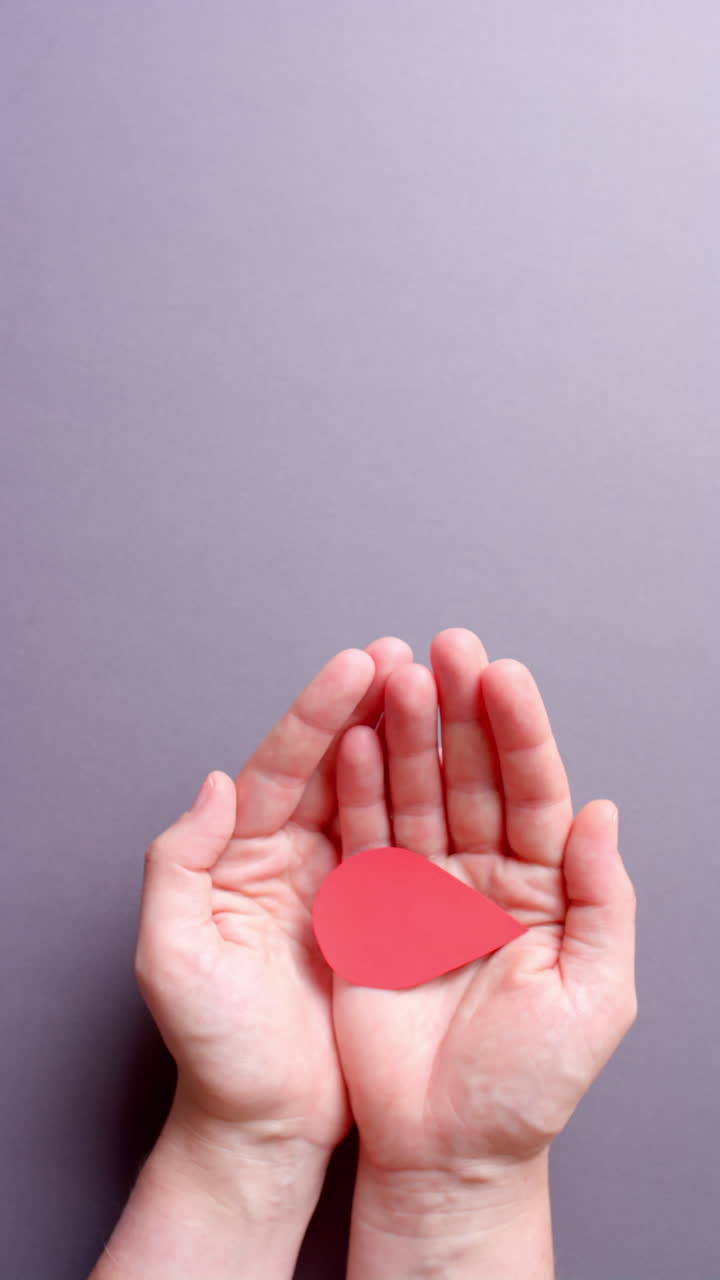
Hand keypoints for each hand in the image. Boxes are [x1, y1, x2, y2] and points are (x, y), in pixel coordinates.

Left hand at [134, 637, 412, 1155]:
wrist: (264, 1122)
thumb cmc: (214, 1048)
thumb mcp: (171, 958)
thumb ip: (176, 864)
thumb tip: (214, 784)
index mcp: (239, 853)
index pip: (282, 766)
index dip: (319, 713)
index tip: (357, 665)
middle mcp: (289, 854)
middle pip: (335, 764)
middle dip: (370, 706)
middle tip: (409, 655)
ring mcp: (337, 880)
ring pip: (378, 793)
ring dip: (408, 741)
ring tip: (441, 687)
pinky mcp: (379, 913)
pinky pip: (407, 845)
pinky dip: (431, 802)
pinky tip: (458, 767)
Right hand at [332, 628, 636, 1275]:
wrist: (445, 1149)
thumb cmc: (527, 1085)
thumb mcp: (594, 995)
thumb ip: (604, 901)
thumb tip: (602, 813)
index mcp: (543, 888)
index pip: (535, 791)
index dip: (520, 732)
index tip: (502, 676)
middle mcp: (483, 874)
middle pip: (471, 775)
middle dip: (459, 711)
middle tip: (446, 648)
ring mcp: (423, 886)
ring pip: (415, 793)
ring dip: (405, 734)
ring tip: (394, 677)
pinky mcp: (369, 908)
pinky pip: (364, 836)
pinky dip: (357, 788)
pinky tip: (355, 741)